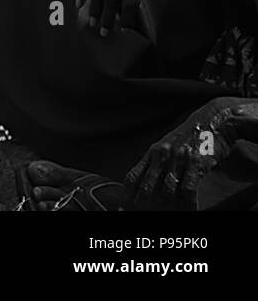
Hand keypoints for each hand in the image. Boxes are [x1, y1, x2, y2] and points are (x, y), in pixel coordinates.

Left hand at [122, 97, 253, 209]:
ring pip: (166, 190)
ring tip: (164, 216)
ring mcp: (178, 160)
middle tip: (141, 215)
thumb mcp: (166, 145)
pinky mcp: (196, 164)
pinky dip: (186, 203)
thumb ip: (154, 162)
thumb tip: (141, 181)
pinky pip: (188, 189)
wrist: (213, 121)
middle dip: (142, 205)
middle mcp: (161, 155)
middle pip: (146, 187)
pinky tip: (187, 210)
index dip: (127, 195)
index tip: (124, 208)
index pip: (132, 177)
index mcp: (151, 152)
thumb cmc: (190, 136)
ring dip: (165, 207)